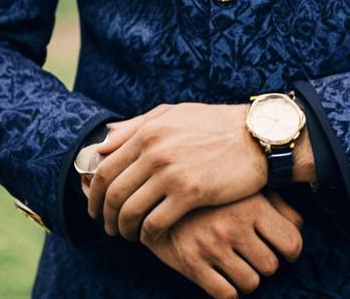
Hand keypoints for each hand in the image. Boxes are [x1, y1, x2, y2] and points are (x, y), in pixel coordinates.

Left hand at [87, 102, 266, 240]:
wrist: (254, 136)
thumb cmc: (214, 124)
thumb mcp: (173, 114)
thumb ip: (136, 126)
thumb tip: (103, 144)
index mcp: (148, 131)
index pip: (106, 168)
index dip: (94, 194)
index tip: (96, 208)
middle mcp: (155, 151)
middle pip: (113, 193)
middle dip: (105, 216)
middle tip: (108, 228)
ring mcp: (172, 172)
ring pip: (130, 211)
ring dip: (124, 230)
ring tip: (128, 235)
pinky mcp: (191, 193)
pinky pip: (155, 223)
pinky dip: (147, 235)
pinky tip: (150, 237)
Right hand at [141, 190, 303, 298]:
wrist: (158, 188)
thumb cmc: (211, 187)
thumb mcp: (243, 185)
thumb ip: (275, 202)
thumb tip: (299, 225)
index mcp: (252, 204)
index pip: (292, 242)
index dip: (291, 250)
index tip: (283, 249)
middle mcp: (234, 226)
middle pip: (271, 266)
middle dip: (264, 262)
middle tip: (252, 252)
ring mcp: (212, 246)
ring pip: (250, 283)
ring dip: (247, 277)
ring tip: (236, 263)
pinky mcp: (192, 264)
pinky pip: (225, 295)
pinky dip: (228, 290)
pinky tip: (222, 275)